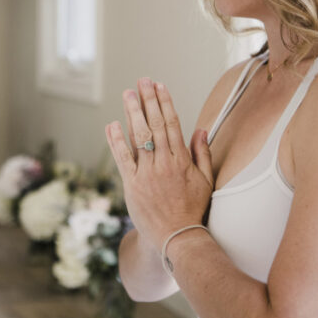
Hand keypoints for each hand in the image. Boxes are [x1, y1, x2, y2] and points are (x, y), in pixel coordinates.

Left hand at [105, 77, 213, 249]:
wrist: (176, 237)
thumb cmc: (193, 209)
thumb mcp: (205, 181)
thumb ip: (203, 154)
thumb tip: (201, 129)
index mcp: (182, 160)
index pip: (172, 124)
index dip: (165, 102)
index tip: (159, 85)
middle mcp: (164, 163)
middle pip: (155, 124)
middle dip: (148, 100)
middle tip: (142, 80)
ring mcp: (147, 173)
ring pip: (139, 136)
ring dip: (132, 113)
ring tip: (128, 94)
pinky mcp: (132, 185)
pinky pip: (123, 158)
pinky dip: (116, 140)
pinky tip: (112, 124)